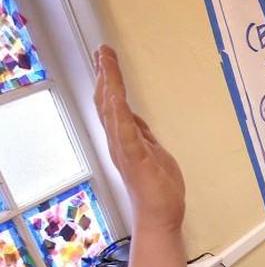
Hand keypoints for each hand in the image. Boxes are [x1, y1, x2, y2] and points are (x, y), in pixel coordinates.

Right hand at [93, 45, 185, 232]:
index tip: (106, 59)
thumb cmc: (158, 189)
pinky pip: (126, 132)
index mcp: (124, 140)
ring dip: (110, 85)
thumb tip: (136, 119)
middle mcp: (118, 142)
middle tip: (102, 51)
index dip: (109, 81)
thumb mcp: (153, 153)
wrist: (159, 216)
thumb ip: (143, 136)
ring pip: (113, 111)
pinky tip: (116, 96)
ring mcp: (125, 149)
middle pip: (107, 102)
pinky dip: (120, 113)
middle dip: (106, 75)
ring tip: (106, 62)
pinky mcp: (135, 158)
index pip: (113, 105)